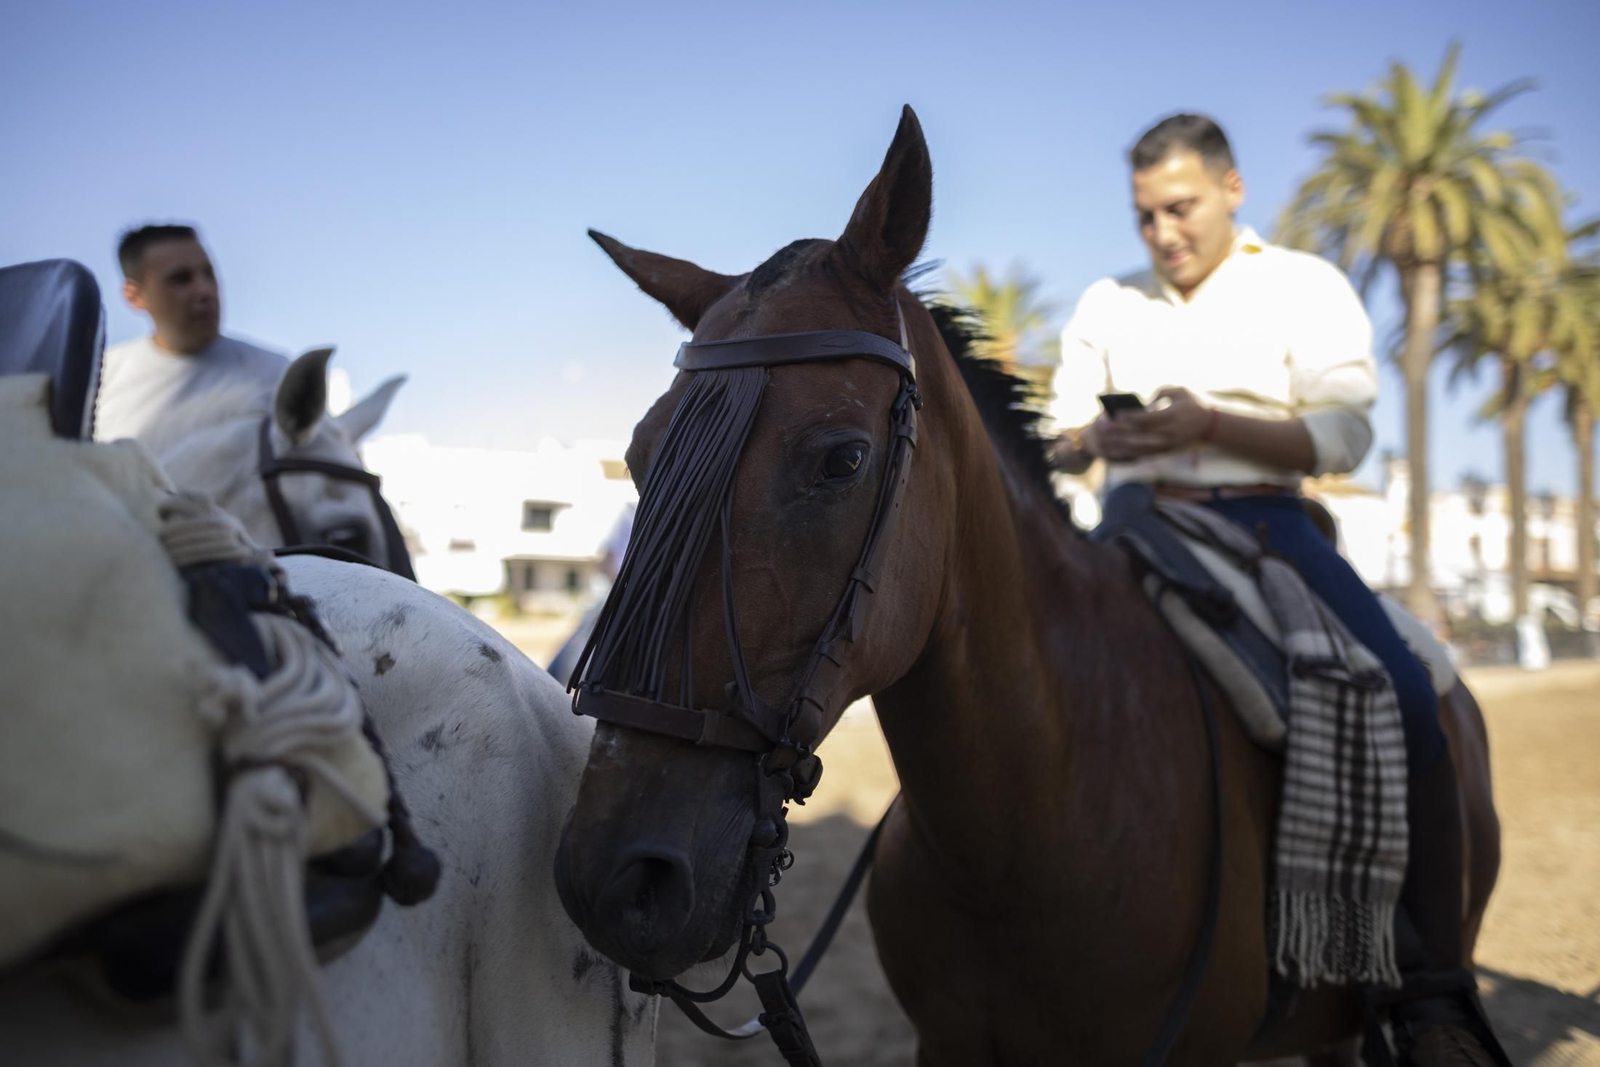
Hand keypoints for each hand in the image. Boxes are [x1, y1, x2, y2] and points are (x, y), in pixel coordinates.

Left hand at [1091, 387, 1211, 460]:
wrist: (1208, 424)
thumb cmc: (1190, 403)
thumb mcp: (1178, 390)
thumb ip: (1159, 393)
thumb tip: (1142, 404)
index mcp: (1173, 415)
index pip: (1147, 418)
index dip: (1130, 417)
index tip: (1116, 414)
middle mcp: (1170, 432)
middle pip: (1141, 433)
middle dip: (1121, 431)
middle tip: (1105, 426)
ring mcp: (1168, 444)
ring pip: (1141, 447)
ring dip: (1122, 443)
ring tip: (1108, 438)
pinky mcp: (1166, 451)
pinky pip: (1146, 453)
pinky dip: (1131, 451)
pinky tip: (1118, 447)